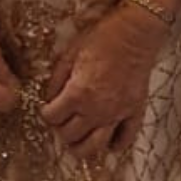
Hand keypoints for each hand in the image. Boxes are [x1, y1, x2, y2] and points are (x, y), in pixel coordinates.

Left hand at [42, 5, 167, 158]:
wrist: (135, 33)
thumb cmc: (102, 38)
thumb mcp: (70, 54)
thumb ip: (57, 80)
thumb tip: (50, 98)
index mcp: (77, 94)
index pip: (52, 118)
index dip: (46, 114)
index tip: (48, 108)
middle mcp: (96, 109)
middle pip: (69, 135)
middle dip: (61, 129)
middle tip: (62, 119)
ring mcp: (117, 114)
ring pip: (94, 146)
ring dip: (81, 147)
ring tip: (78, 139)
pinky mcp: (134, 112)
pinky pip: (124, 139)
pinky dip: (114, 145)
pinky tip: (106, 141)